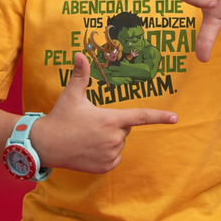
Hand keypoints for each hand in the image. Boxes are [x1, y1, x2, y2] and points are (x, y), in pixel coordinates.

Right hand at [31, 53, 177, 173]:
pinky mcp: (105, 167)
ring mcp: (110, 154)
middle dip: (114, 124)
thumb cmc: (60, 117)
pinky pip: (115, 157)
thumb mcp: (71, 95)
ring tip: (88, 137)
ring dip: (110, 139)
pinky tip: (90, 149)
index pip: (141, 117)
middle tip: (92, 123)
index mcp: (110, 119)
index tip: (175, 118)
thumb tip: (80, 53)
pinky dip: (107, 153)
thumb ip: (80, 75)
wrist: (45, 145)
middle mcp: (113, 138)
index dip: (160, 117)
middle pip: (126, 128)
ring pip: (120, 143)